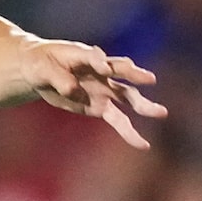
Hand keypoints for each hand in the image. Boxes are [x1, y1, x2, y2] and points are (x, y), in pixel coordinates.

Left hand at [16, 36, 166, 148]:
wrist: (41, 71)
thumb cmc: (41, 64)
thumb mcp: (42, 69)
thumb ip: (59, 79)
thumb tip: (73, 91)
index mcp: (85, 56)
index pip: (97, 58)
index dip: (101, 62)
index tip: (105, 67)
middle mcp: (100, 72)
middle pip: (121, 73)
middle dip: (135, 76)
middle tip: (149, 79)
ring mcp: (103, 89)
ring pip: (126, 97)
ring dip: (142, 105)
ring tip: (161, 113)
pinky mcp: (99, 106)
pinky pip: (118, 119)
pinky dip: (129, 132)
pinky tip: (142, 144)